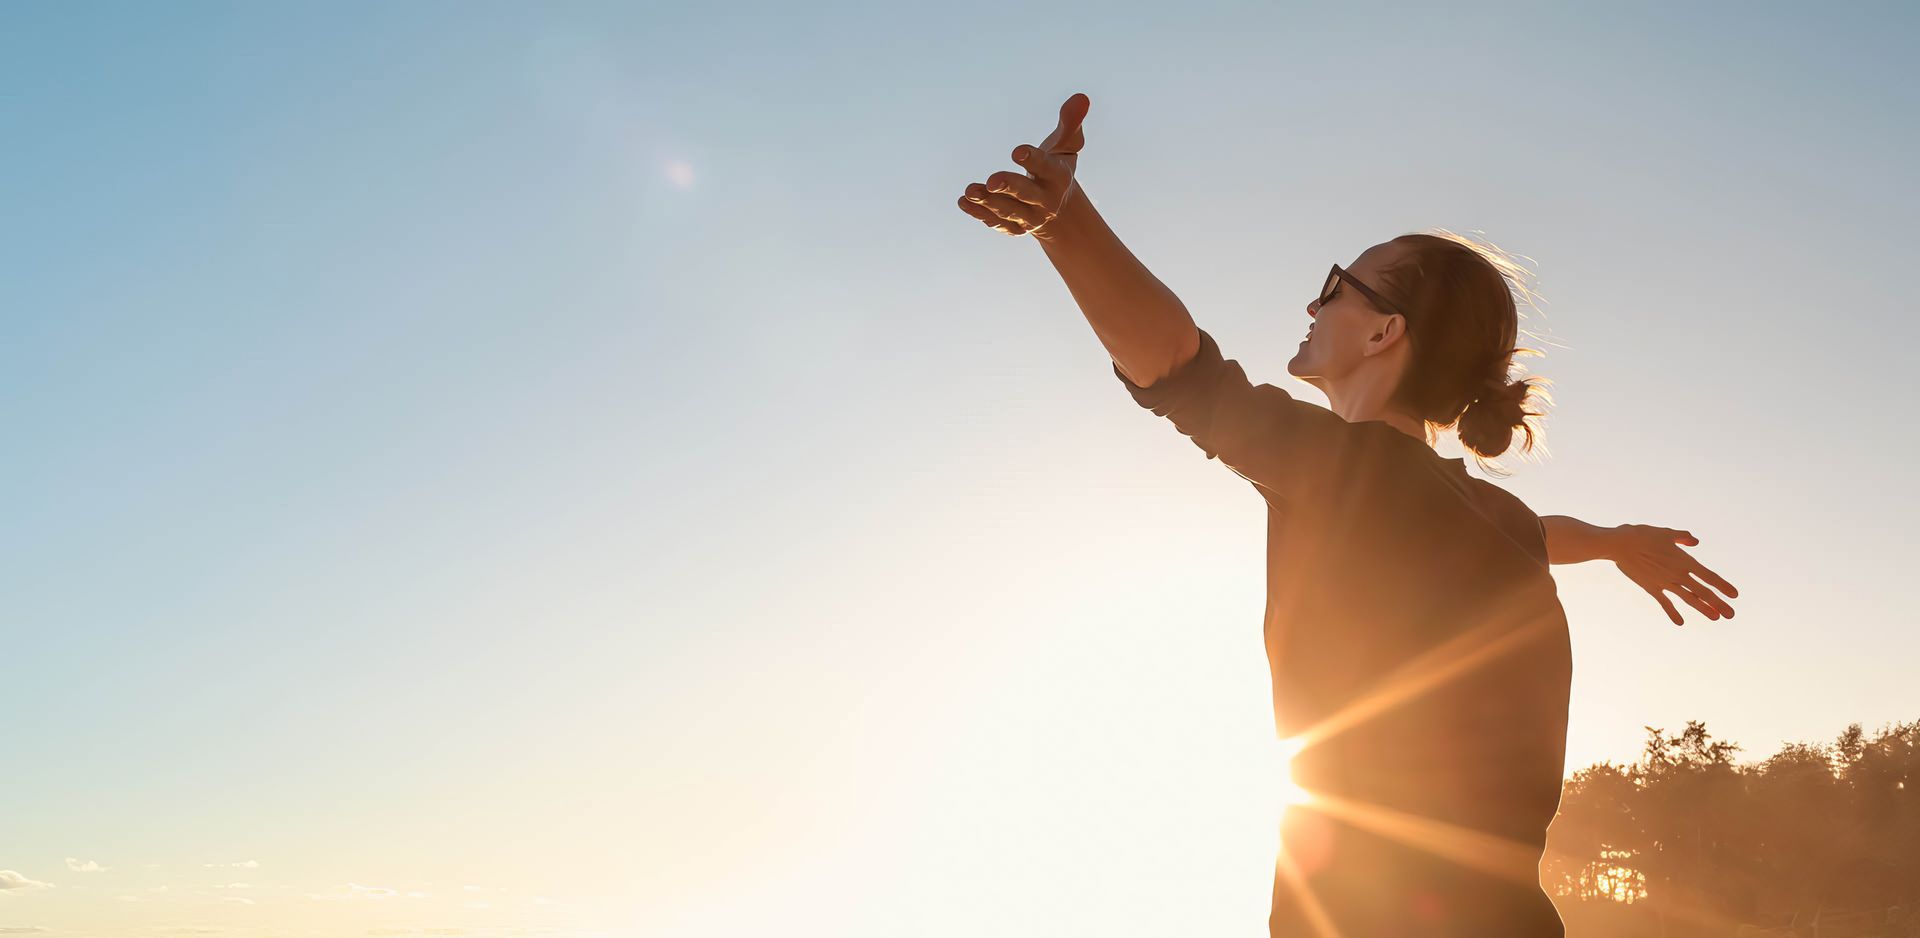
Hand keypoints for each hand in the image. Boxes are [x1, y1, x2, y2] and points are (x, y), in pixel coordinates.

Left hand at [956, 93, 1088, 239]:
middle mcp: (1045, 201)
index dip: (1032, 159)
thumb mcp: (1066, 144)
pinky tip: (964, 202)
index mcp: (1058, 177)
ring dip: (988, 202)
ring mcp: (1030, 217)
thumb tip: (1081, 97)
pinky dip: (980, 214)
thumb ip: (1070, 122)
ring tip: (969, 191)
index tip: (1017, 151)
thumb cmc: (1057, 166)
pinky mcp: (1015, 227)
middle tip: (992, 181)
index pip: (1046, 167)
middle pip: (1026, 194)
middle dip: (1009, 187)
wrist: (1059, 210)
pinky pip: (997, 223)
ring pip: (1008, 211)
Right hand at [1609, 525, 1738, 625]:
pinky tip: (1680, 622)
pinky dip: (1672, 612)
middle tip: (1731, 614)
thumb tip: (1695, 541)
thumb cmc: (1642, 535)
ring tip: (1716, 618)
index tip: (1735, 595)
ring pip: (1688, 599)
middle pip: (1703, 592)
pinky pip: (1665, 603)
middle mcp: (1677, 574)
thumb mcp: (1666, 533)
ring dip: (1703, 609)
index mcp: (1684, 560)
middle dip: (1718, 603)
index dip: (1723, 586)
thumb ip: (1682, 538)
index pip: (1708, 576)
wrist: (1620, 545)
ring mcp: (1665, 583)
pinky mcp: (1651, 588)